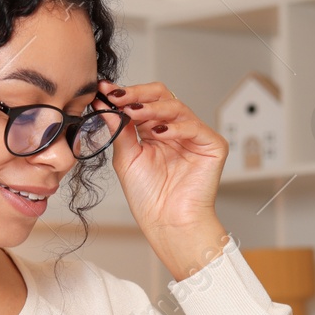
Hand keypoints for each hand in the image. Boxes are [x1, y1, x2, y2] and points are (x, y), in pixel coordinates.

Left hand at [102, 79, 229, 278]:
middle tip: (117, 96)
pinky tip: (159, 133)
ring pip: (176, 107)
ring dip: (152, 108)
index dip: (124, 94)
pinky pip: (194, 127)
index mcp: (155, 131)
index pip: (142, 102)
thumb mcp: (126, 159)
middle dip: (138, 94)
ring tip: (133, 112)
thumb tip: (105, 104)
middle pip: (161, 96)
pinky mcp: (212, 145)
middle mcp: (176, 129)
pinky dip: (175, 128)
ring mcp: (195, 136)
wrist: (168, 223)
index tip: (102, 90)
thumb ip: (119, 130)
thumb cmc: (149, 198)